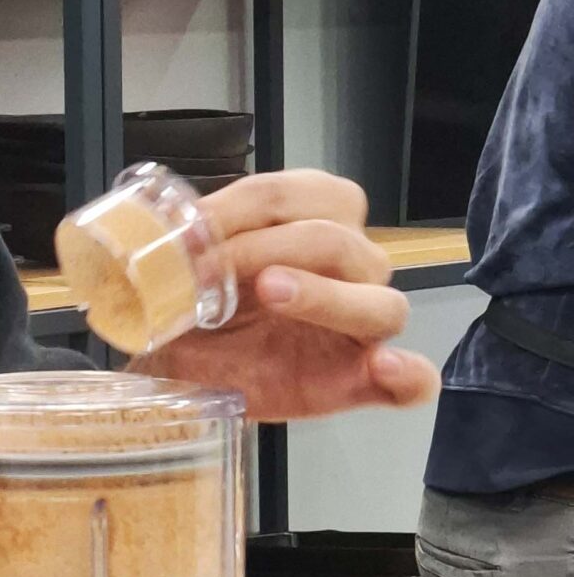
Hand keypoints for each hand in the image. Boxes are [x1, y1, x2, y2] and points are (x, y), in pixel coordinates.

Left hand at [139, 171, 439, 420]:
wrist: (183, 370)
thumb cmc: (196, 309)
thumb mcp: (182, 269)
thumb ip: (184, 245)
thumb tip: (162, 233)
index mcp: (312, 220)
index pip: (297, 195)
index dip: (245, 206)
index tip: (193, 227)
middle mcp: (351, 266)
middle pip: (338, 242)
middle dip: (267, 248)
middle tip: (210, 270)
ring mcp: (361, 324)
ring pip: (379, 303)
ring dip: (324, 296)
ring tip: (273, 291)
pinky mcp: (363, 381)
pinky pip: (414, 381)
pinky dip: (407, 374)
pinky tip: (380, 367)